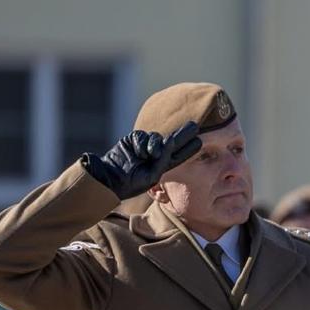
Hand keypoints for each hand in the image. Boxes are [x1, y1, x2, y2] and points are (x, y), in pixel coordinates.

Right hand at [82, 123, 202, 199]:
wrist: (109, 178)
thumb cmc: (131, 183)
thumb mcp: (152, 175)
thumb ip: (164, 160)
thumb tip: (171, 142)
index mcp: (161, 166)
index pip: (178, 156)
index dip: (188, 149)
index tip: (200, 142)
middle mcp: (154, 155)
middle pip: (172, 141)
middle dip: (183, 134)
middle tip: (195, 126)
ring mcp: (143, 147)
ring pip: (156, 137)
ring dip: (155, 144)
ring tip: (151, 155)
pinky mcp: (133, 140)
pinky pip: (142, 136)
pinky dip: (142, 142)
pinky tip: (139, 152)